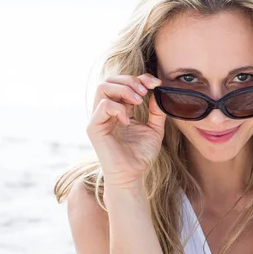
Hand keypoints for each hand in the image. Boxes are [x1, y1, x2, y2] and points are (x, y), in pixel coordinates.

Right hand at [86, 73, 165, 190]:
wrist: (132, 175)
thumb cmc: (141, 154)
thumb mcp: (154, 129)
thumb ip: (156, 112)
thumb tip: (158, 94)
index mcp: (120, 108)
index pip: (124, 83)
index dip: (140, 78)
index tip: (156, 83)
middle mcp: (107, 111)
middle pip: (110, 80)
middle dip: (130, 81)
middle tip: (145, 92)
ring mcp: (99, 118)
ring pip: (102, 87)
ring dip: (123, 89)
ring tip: (138, 101)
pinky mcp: (94, 128)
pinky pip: (102, 106)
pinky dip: (118, 107)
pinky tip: (128, 119)